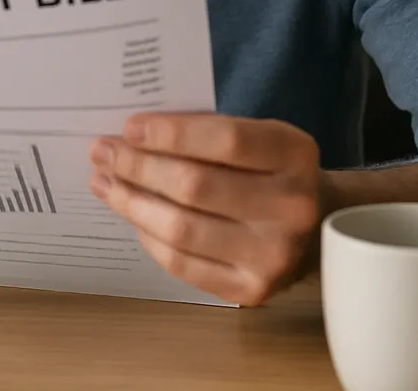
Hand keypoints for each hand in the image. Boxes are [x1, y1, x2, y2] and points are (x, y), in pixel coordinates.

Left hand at [88, 113, 322, 305]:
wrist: (314, 229)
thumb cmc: (269, 171)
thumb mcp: (257, 136)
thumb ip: (207, 131)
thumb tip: (132, 135)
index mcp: (294, 155)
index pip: (227, 140)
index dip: (171, 133)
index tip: (129, 127)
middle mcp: (292, 207)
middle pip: (195, 185)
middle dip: (138, 166)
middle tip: (102, 152)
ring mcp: (273, 255)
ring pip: (182, 228)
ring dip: (132, 203)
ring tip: (105, 183)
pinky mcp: (252, 290)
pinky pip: (182, 263)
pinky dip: (149, 236)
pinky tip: (133, 216)